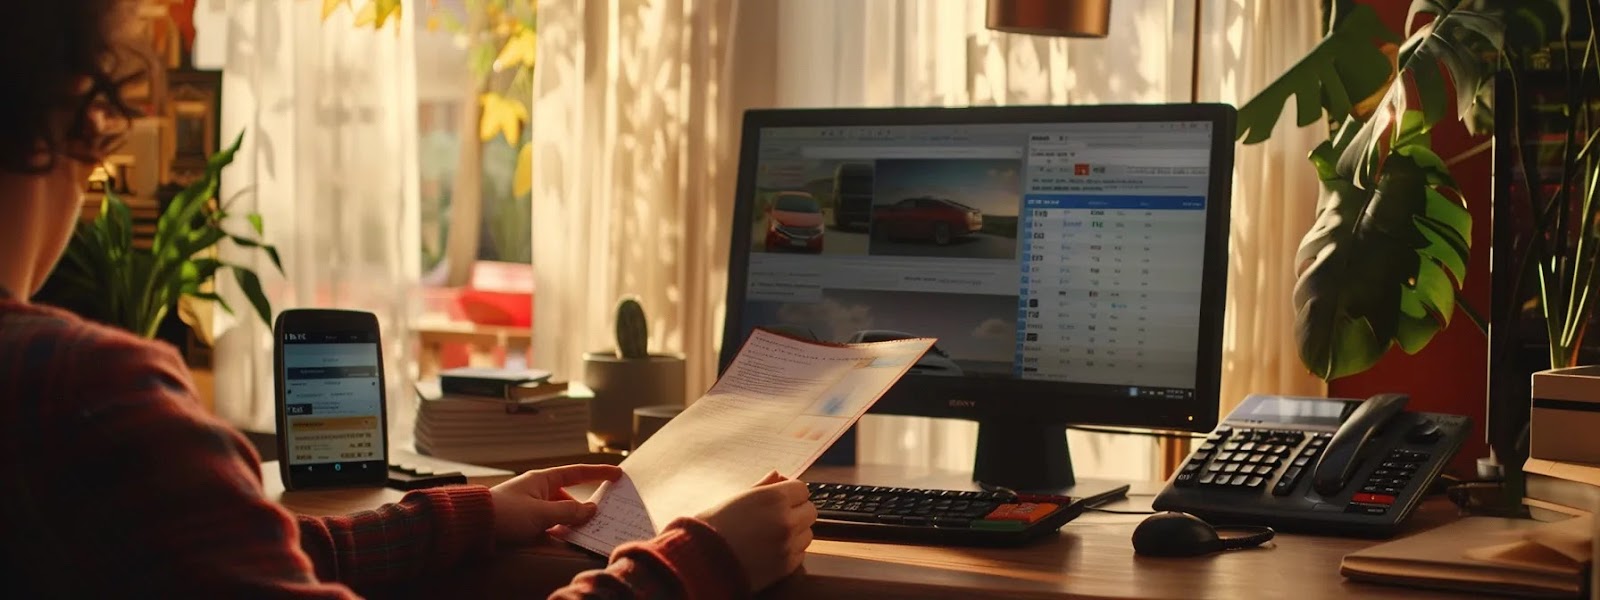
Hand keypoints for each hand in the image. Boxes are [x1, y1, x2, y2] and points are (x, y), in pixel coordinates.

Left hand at [489, 464, 622, 545]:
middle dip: (584, 508)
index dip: (598, 473)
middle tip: (602, 517)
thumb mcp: (541, 513)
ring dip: (570, 523)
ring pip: (559, 513)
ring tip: (584, 533)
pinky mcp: (523, 522)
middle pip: (569, 497)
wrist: (473, 525)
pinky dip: (557, 532)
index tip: (617, 474)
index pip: (577, 472)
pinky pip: (547, 525)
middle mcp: (538, 490)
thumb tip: (591, 509)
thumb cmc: (505, 514)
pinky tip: (564, 541)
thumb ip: (569, 512)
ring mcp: (530, 506)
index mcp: (543, 479)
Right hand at [697, 472, 816, 592]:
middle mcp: (786, 520)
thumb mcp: (736, 498)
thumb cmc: (712, 526)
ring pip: (808, 533)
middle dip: (797, 512)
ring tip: (773, 535)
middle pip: (810, 511)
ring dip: (796, 532)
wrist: (699, 560)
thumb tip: (778, 475)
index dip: (791, 494)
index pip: (802, 489)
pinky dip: (791, 551)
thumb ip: (763, 486)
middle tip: (778, 517)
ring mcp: (788, 545)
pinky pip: (801, 554)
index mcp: (774, 498)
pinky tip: (771, 550)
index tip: (781, 499)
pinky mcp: (786, 566)